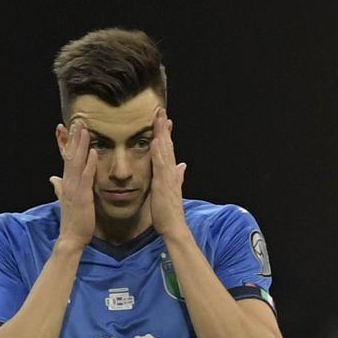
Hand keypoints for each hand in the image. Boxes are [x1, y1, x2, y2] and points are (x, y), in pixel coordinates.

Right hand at [50, 121, 96, 247]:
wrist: (71, 238)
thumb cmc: (73, 220)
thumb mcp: (65, 200)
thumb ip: (59, 187)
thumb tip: (52, 178)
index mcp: (66, 183)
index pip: (66, 158)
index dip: (67, 142)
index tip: (69, 128)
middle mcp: (68, 182)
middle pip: (70, 155)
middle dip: (74, 138)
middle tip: (78, 121)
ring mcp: (74, 188)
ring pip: (76, 162)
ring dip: (81, 145)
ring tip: (85, 129)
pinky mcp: (82, 195)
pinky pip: (86, 176)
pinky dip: (89, 163)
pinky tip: (92, 151)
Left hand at [148, 108, 187, 236]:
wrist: (173, 226)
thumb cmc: (169, 211)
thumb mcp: (171, 190)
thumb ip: (177, 177)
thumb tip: (182, 166)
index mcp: (170, 173)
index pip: (168, 149)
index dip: (165, 134)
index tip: (163, 120)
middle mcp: (171, 171)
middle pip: (167, 145)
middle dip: (163, 127)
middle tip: (160, 110)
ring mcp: (168, 176)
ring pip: (165, 150)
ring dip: (161, 133)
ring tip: (158, 118)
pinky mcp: (163, 182)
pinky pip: (160, 163)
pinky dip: (158, 151)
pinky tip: (155, 140)